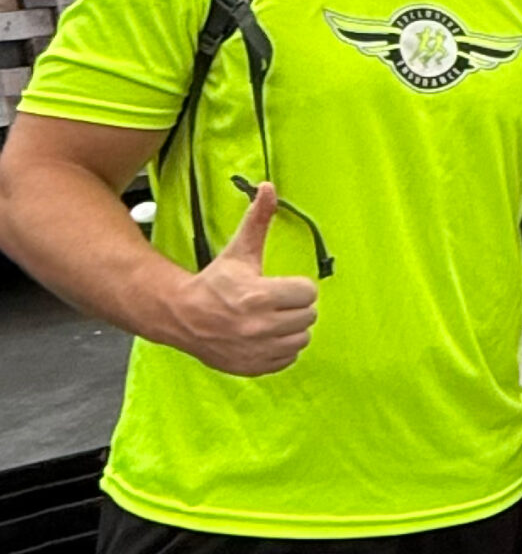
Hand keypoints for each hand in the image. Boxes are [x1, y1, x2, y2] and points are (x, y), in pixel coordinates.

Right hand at [167, 181, 318, 375]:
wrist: (181, 316)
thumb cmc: (214, 282)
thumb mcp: (239, 251)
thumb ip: (258, 221)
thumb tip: (270, 187)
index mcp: (259, 296)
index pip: (308, 292)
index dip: (296, 287)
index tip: (279, 286)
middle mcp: (259, 326)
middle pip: (309, 316)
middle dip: (294, 307)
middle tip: (273, 302)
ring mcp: (257, 349)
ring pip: (302, 338)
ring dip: (290, 329)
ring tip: (268, 319)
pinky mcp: (255, 366)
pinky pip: (289, 358)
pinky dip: (281, 349)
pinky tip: (263, 336)